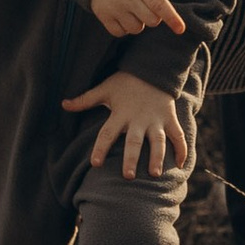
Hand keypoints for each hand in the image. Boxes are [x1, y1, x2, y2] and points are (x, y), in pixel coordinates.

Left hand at [64, 73, 190, 175]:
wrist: (154, 67)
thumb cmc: (126, 82)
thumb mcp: (105, 89)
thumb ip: (85, 100)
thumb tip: (63, 104)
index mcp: (121, 114)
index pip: (107, 133)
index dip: (101, 148)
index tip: (95, 164)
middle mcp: (139, 119)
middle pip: (134, 141)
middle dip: (131, 158)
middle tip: (127, 176)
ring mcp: (156, 120)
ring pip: (158, 141)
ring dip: (157, 158)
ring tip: (154, 174)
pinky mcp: (170, 119)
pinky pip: (178, 136)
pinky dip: (181, 150)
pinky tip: (180, 165)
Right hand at [90, 0, 183, 35]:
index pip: (159, 3)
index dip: (171, 17)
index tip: (180, 29)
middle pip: (151, 20)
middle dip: (154, 17)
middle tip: (146, 6)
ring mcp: (114, 7)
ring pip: (136, 29)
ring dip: (139, 23)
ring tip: (132, 9)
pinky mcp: (103, 15)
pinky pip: (120, 33)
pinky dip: (124, 28)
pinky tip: (121, 15)